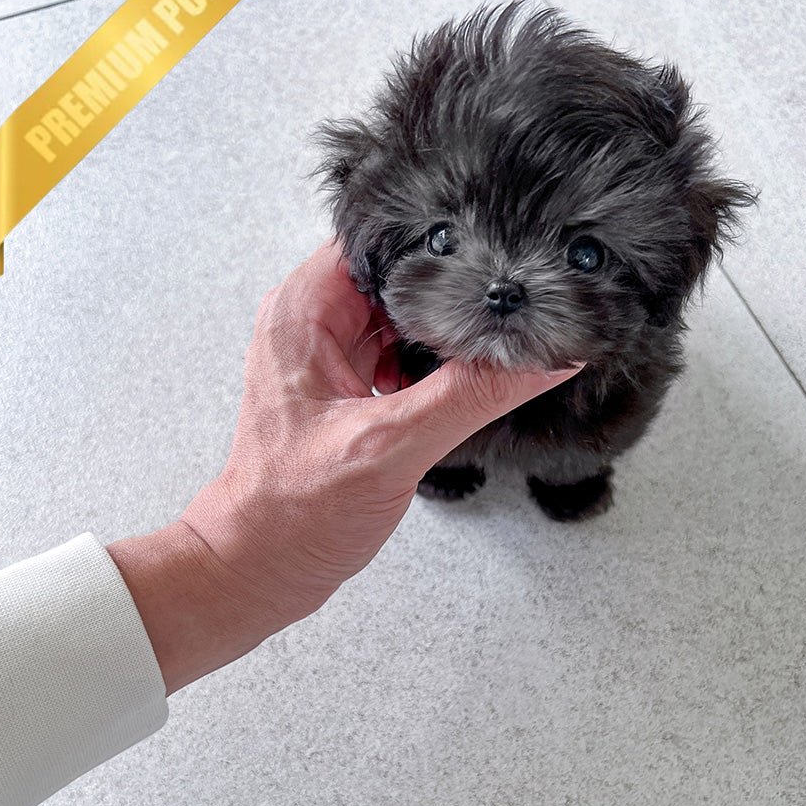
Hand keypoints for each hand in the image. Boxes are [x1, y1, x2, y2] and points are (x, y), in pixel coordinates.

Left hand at [109, 241, 582, 692]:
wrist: (261, 570)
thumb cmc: (291, 513)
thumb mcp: (390, 447)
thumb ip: (470, 396)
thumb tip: (544, 357)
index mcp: (304, 312)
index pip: (379, 236)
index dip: (437, 234)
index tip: (495, 236)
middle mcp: (315, 323)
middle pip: (400, 274)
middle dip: (454, 286)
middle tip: (513, 289)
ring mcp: (333, 357)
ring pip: (406, 316)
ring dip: (447, 329)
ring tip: (500, 330)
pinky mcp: (351, 389)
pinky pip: (404, 355)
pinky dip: (438, 363)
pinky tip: (472, 374)